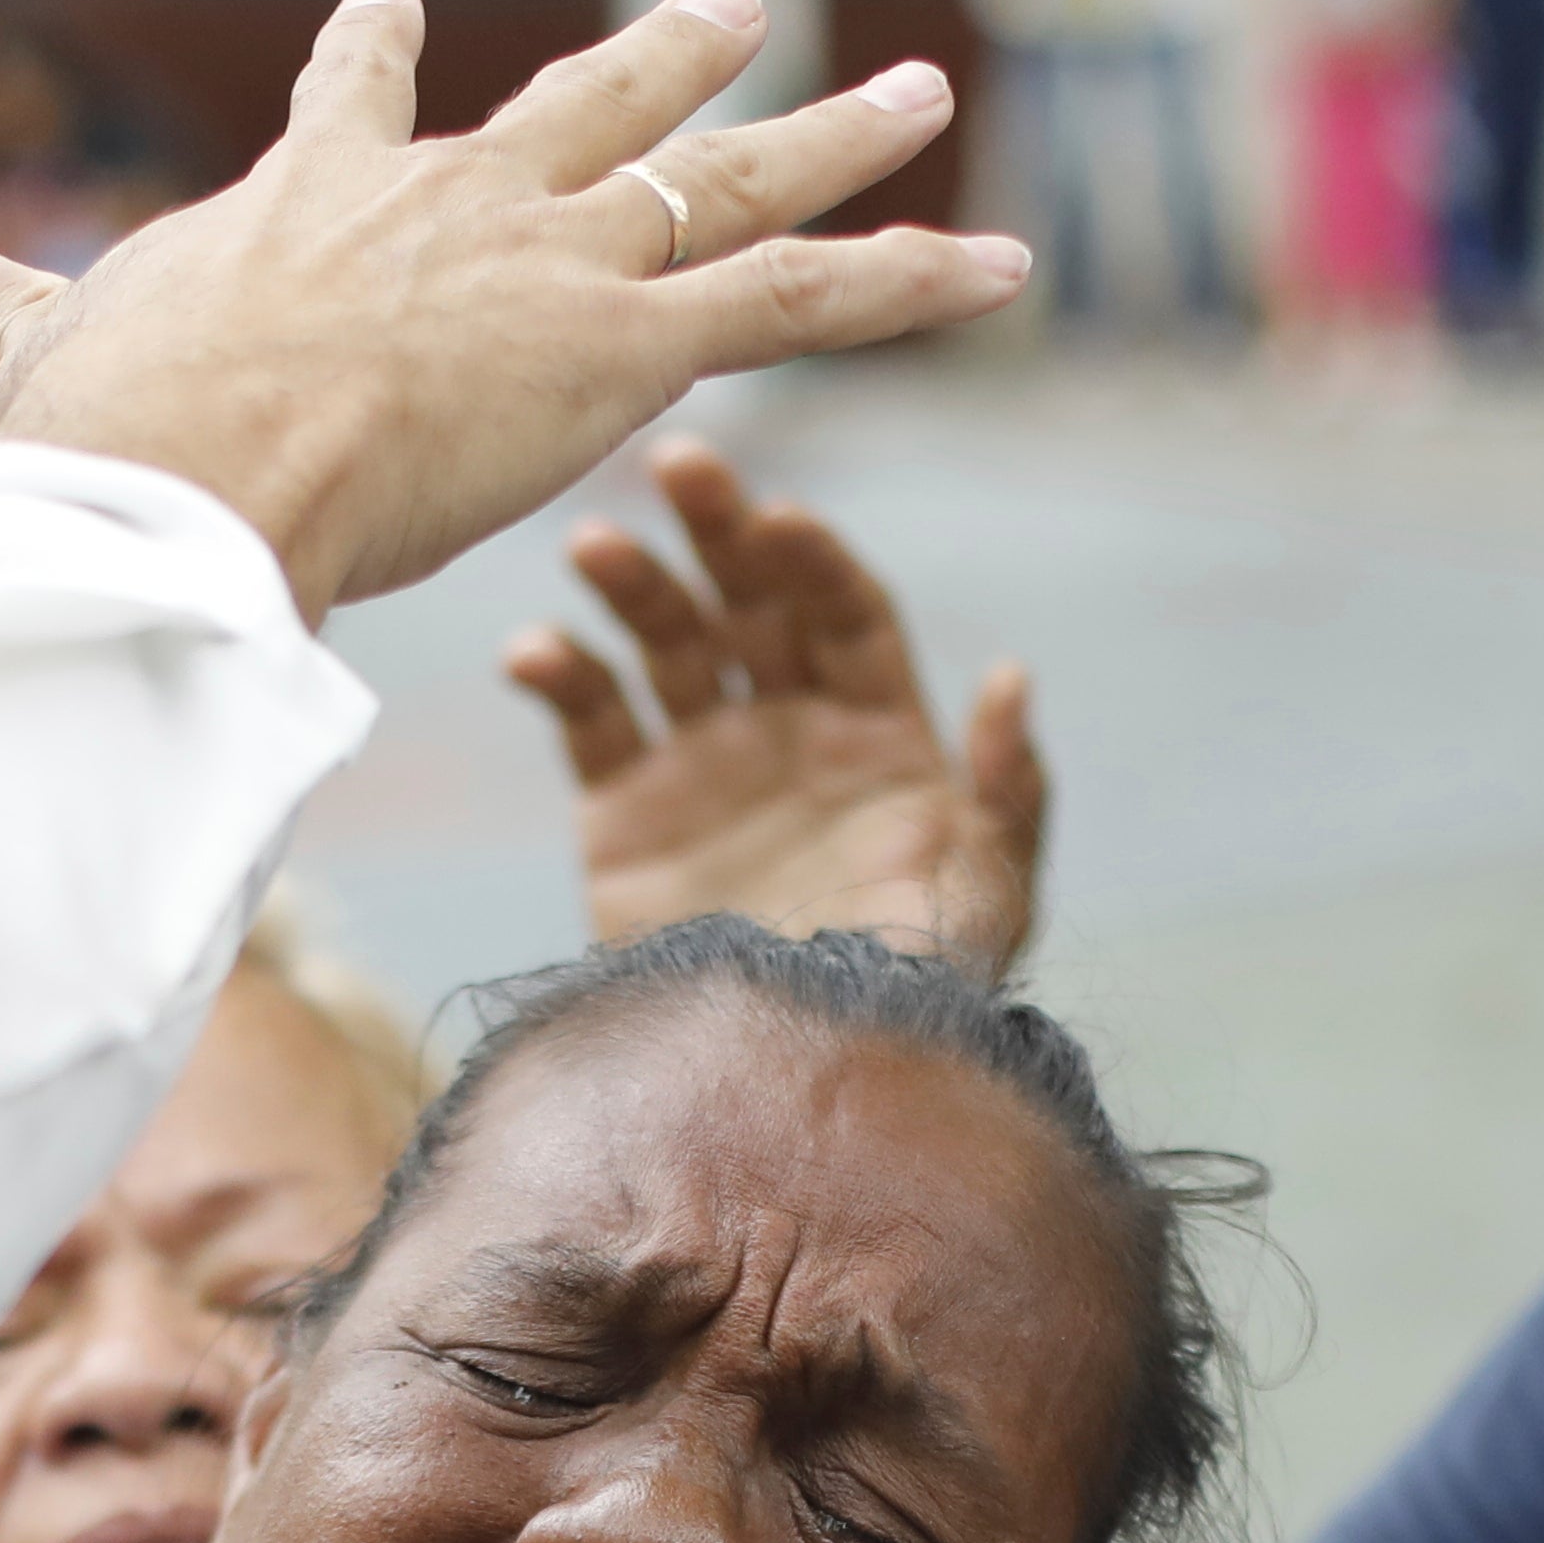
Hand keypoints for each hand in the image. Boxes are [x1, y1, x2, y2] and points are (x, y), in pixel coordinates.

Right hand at [0, 0, 1026, 621]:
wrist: (187, 470)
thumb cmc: (114, 434)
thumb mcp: (49, 353)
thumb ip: (2, 317)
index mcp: (323, 201)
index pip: (363, 106)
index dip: (382, 66)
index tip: (400, 17)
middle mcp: (462, 201)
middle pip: (591, 111)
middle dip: (672, 63)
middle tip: (736, 15)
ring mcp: (556, 262)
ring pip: (729, 183)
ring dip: (838, 139)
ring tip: (921, 91)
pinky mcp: (631, 349)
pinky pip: (809, 302)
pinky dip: (912, 279)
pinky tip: (1006, 262)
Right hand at [513, 438, 1049, 974]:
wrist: (797, 1079)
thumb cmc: (914, 992)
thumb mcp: (988, 893)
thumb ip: (1006, 789)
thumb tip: (1010, 679)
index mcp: (879, 734)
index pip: (846, 615)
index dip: (816, 564)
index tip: (781, 524)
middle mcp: (789, 731)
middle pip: (752, 601)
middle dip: (719, 530)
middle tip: (682, 464)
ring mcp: (704, 766)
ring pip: (666, 642)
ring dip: (633, 584)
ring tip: (594, 545)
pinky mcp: (626, 815)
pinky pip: (589, 722)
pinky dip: (560, 677)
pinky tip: (533, 652)